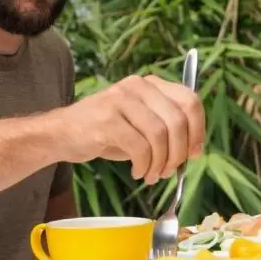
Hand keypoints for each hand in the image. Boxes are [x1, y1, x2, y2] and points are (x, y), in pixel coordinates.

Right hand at [54, 75, 205, 183]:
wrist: (62, 134)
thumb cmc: (106, 133)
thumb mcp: (140, 124)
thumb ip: (166, 129)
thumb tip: (193, 151)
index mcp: (150, 84)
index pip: (190, 101)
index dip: (198, 130)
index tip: (195, 153)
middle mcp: (137, 86)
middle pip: (177, 121)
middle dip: (179, 153)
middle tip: (170, 171)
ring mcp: (120, 100)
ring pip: (160, 136)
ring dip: (160, 163)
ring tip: (152, 175)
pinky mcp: (107, 120)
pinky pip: (140, 148)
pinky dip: (144, 166)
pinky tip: (138, 173)